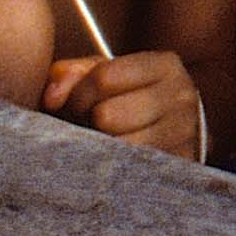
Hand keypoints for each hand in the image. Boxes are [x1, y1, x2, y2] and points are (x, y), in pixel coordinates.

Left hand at [45, 50, 202, 156]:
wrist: (173, 133)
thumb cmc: (129, 99)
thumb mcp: (105, 76)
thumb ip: (73, 75)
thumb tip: (51, 97)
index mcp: (165, 65)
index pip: (103, 77)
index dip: (79, 94)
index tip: (78, 105)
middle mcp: (182, 96)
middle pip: (107, 115)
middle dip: (90, 123)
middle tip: (92, 127)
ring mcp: (184, 133)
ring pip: (117, 145)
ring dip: (101, 147)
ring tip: (104, 142)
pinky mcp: (180, 164)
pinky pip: (129, 170)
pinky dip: (114, 167)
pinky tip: (115, 160)